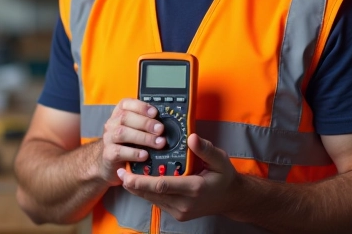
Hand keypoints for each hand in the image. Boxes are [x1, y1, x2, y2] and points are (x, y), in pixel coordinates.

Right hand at [97, 98, 165, 184]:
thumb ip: (145, 124)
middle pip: (125, 117)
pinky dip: (134, 153)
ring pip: (122, 133)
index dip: (141, 106)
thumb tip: (166, 123)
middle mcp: (112, 124)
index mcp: (119, 114)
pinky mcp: (108, 154)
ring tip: (158, 143)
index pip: (126, 103)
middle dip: (146, 123)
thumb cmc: (125, 142)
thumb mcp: (134, 130)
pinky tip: (144, 155)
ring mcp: (108, 139)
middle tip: (160, 130)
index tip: (155, 112)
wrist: (108, 160)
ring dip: (143, 138)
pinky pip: (119, 151)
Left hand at [115, 133, 239, 221]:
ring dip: (139, 188)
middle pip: (153, 194)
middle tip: (120, 173)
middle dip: (134, 184)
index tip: (127, 173)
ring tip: (125, 175)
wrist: (230, 199)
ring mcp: (180, 211)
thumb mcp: (220, 159)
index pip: (162, 185)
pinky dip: (147, 192)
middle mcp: (185, 203)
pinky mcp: (177, 213)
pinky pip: (158, 202)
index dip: (142, 180)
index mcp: (194, 188)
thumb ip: (205, 149)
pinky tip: (139, 182)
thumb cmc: (224, 178)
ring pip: (153, 199)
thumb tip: (191, 137)